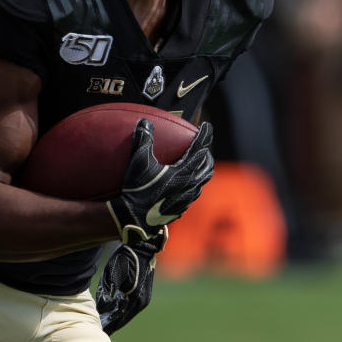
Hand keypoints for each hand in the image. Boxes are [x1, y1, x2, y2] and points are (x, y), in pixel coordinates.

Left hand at [96, 228, 166, 334]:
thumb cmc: (125, 258)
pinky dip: (123, 306)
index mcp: (136, 299)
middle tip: (101, 325)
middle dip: (113, 321)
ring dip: (118, 313)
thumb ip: (106, 294)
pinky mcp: (144, 290)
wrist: (141, 245)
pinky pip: (132, 303)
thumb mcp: (111, 274)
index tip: (101, 330)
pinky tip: (114, 306)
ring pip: (128, 310)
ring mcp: (145, 295)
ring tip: (105, 317)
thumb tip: (103, 308)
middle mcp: (143, 300)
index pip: (121, 319)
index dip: (110, 325)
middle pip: (125, 316)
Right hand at [107, 119, 213, 243]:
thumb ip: (143, 139)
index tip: (206, 126)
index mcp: (183, 172)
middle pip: (207, 166)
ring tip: (197, 163)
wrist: (134, 219)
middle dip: (207, 153)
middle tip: (203, 145)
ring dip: (202, 169)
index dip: (204, 135)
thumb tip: (144, 122)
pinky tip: (184, 183)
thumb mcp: (138, 161)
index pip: (199, 149)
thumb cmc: (137, 189)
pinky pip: (193, 193)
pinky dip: (193, 183)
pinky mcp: (181, 208)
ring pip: (202, 181)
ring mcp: (187, 199)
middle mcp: (189, 185)